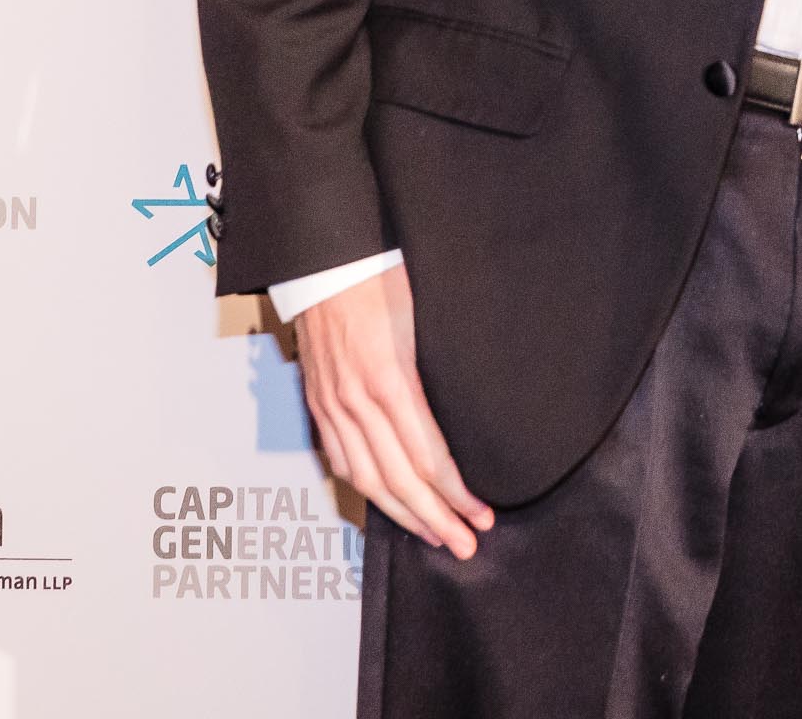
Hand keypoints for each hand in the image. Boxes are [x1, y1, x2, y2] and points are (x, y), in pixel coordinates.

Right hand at [292, 263, 495, 555]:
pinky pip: (338, 458)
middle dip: (435, 519)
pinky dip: (362, 487)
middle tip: (466, 544)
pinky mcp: (319, 402)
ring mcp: (333, 405)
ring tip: (433, 535)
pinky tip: (384, 501)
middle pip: (399, 480)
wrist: (324, 257)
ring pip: (366, 478)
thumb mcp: (424, 318)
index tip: (483, 514)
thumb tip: (473, 414)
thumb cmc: (381, 277)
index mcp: (390, 380)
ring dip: (402, 514)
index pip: (427, 457)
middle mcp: (357, 402)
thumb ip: (441, 371)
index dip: (456, 493)